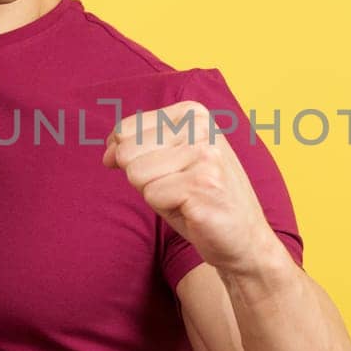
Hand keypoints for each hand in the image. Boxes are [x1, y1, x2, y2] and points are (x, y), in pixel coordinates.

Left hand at [102, 99, 271, 270]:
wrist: (243, 238)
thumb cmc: (200, 198)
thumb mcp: (169, 161)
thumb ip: (137, 147)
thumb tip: (107, 153)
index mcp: (192, 113)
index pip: (125, 130)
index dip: (129, 159)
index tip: (161, 171)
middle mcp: (200, 127)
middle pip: (127, 152)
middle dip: (144, 179)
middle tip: (178, 188)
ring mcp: (204, 154)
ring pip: (136, 175)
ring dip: (156, 194)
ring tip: (186, 197)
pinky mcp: (202, 184)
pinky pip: (152, 196)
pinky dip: (167, 210)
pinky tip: (194, 209)